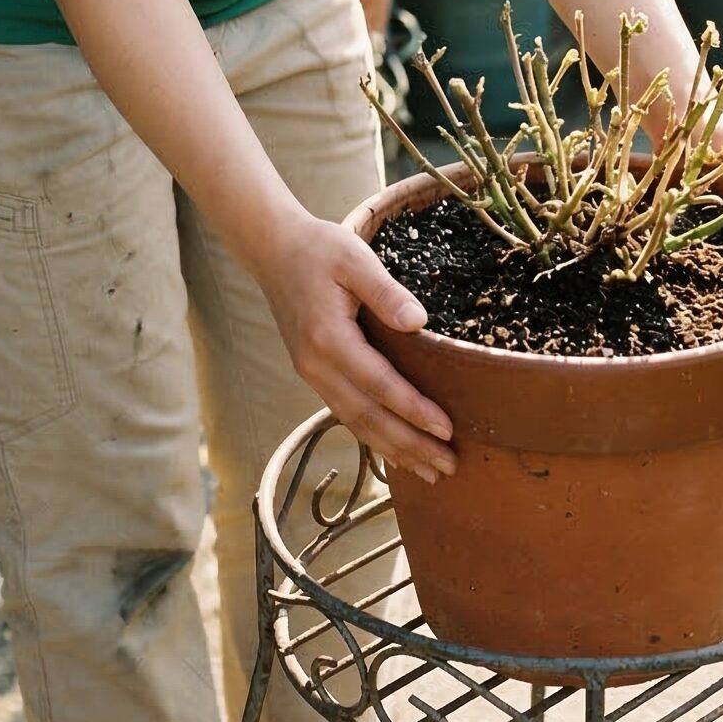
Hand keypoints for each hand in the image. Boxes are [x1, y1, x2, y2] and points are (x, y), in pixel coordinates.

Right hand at [252, 213, 456, 484]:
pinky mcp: (313, 373)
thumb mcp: (355, 258)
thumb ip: (386, 291)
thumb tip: (418, 321)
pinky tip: (394, 450)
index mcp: (328, 338)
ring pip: (356, 422)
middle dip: (409, 445)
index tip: (447, 429)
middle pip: (368, 416)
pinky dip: (372, 436)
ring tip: (429, 471)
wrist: (274, 251)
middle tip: (448, 466)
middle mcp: (316, 366)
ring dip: (393, 449)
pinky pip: (345, 413)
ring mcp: (311, 373)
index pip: (379, 384)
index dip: (413, 410)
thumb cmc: (319, 250)